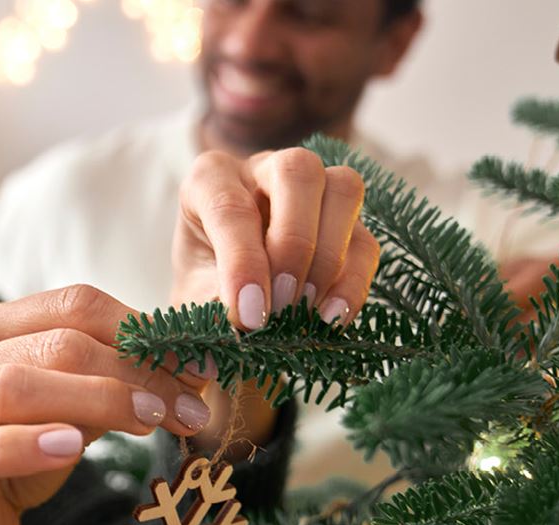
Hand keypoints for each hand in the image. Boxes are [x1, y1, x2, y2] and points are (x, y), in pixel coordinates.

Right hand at [0, 285, 215, 524]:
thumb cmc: (16, 450)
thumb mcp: (67, 405)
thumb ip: (107, 379)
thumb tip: (189, 366)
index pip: (74, 305)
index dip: (143, 330)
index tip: (198, 363)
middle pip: (57, 343)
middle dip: (136, 371)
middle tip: (189, 405)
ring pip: (19, 385)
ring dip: (100, 399)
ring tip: (151, 421)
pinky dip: (31, 443)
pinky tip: (72, 446)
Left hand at [172, 148, 380, 328]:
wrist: (226, 296)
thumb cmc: (202, 287)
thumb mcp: (192, 296)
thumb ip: (211, 308)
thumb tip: (244, 322)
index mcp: (210, 178)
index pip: (230, 206)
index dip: (243, 263)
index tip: (249, 315)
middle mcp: (263, 169)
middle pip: (297, 173)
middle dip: (294, 245)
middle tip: (281, 305)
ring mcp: (314, 187)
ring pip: (343, 190)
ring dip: (329, 258)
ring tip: (304, 312)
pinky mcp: (347, 221)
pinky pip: (365, 241)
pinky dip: (352, 282)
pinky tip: (330, 319)